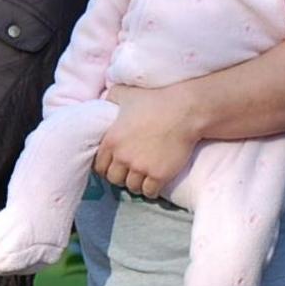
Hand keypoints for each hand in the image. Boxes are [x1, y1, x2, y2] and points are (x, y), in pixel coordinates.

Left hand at [97, 84, 200, 198]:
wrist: (185, 111)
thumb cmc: (155, 99)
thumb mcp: (125, 93)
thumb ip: (110, 98)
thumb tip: (104, 101)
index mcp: (111, 141)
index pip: (99, 166)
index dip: (107, 167)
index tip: (115, 166)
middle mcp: (122, 157)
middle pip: (114, 179)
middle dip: (121, 176)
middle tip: (129, 173)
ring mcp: (140, 167)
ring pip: (132, 187)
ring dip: (136, 184)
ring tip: (142, 178)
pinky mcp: (159, 175)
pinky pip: (149, 192)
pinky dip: (151, 190)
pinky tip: (154, 184)